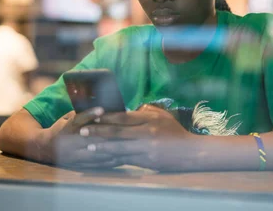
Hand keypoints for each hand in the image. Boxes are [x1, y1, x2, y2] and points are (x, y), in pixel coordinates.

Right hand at [36, 107, 122, 168]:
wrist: (44, 148)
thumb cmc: (62, 128)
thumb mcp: (68, 118)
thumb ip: (82, 114)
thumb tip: (102, 106)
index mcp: (65, 129)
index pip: (77, 120)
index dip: (89, 114)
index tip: (102, 109)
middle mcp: (68, 144)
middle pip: (90, 139)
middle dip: (108, 135)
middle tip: (125, 130)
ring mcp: (73, 157)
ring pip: (96, 154)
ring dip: (112, 150)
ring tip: (128, 144)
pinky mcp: (78, 166)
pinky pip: (97, 165)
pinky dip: (110, 161)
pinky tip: (123, 157)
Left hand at [82, 105, 199, 170]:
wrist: (190, 152)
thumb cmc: (175, 131)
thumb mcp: (162, 116)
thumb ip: (145, 111)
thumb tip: (128, 110)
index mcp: (150, 119)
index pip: (124, 117)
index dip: (107, 116)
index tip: (93, 116)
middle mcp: (147, 133)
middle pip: (117, 132)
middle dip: (98, 131)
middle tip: (82, 131)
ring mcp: (146, 148)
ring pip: (119, 148)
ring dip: (101, 147)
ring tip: (88, 146)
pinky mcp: (146, 162)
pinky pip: (126, 159)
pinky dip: (113, 158)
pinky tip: (103, 157)